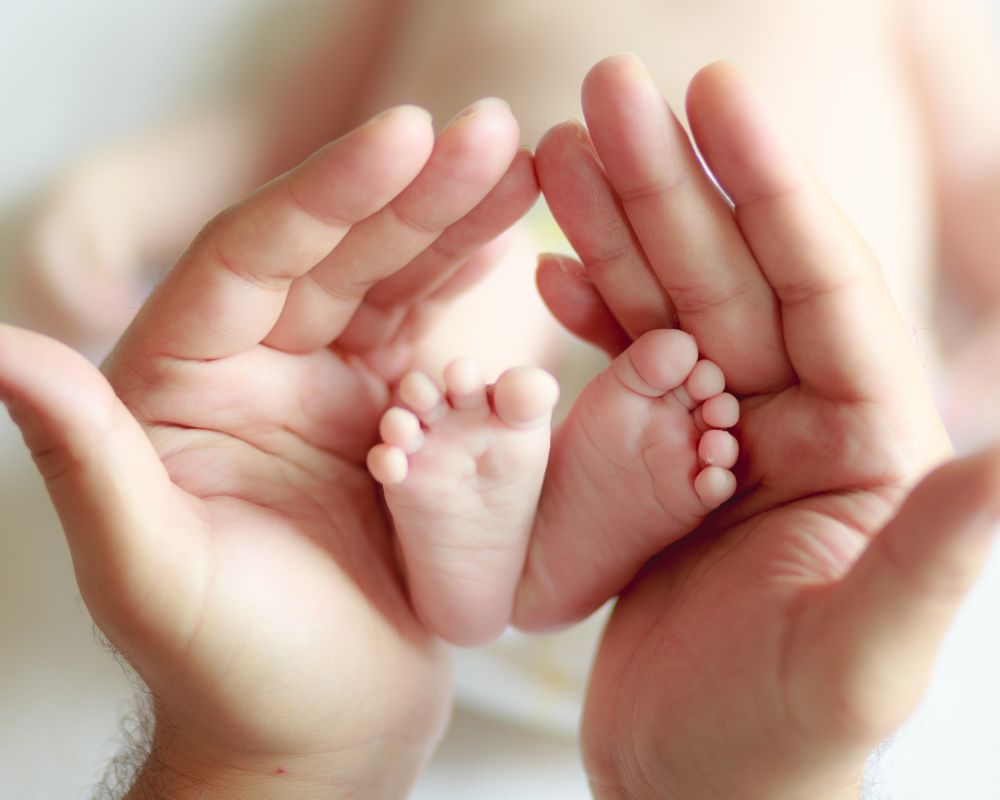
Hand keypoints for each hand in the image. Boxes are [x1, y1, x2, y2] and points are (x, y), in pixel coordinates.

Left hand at [0, 99, 534, 797]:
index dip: (329, 193)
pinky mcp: (386, 418)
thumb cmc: (232, 671)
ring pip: (387, 284)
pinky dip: (464, 288)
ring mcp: (322, 390)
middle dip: (412, 191)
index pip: (252, 258)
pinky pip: (427, 336)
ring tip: (516, 163)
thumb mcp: (153, 573)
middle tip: (488, 131)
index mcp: (177, 387)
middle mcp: (248, 371)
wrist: (318, 730)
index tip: (407, 136)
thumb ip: (87, 460)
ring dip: (450, 224)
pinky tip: (503, 242)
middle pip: (332, 255)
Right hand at [535, 56, 999, 798]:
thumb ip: (939, 551)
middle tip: (602, 93)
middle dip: (668, 182)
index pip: (819, 286)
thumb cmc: (779, 746)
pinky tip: (544, 270)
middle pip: (730, 277)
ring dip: (613, 233)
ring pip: (667, 309)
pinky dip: (585, 318)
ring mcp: (724, 440)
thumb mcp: (862, 656)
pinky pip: (624, 370)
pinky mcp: (662, 467)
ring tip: (553, 156)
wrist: (697, 796)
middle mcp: (800, 425)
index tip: (713, 95)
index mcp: (865, 445)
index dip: (767, 187)